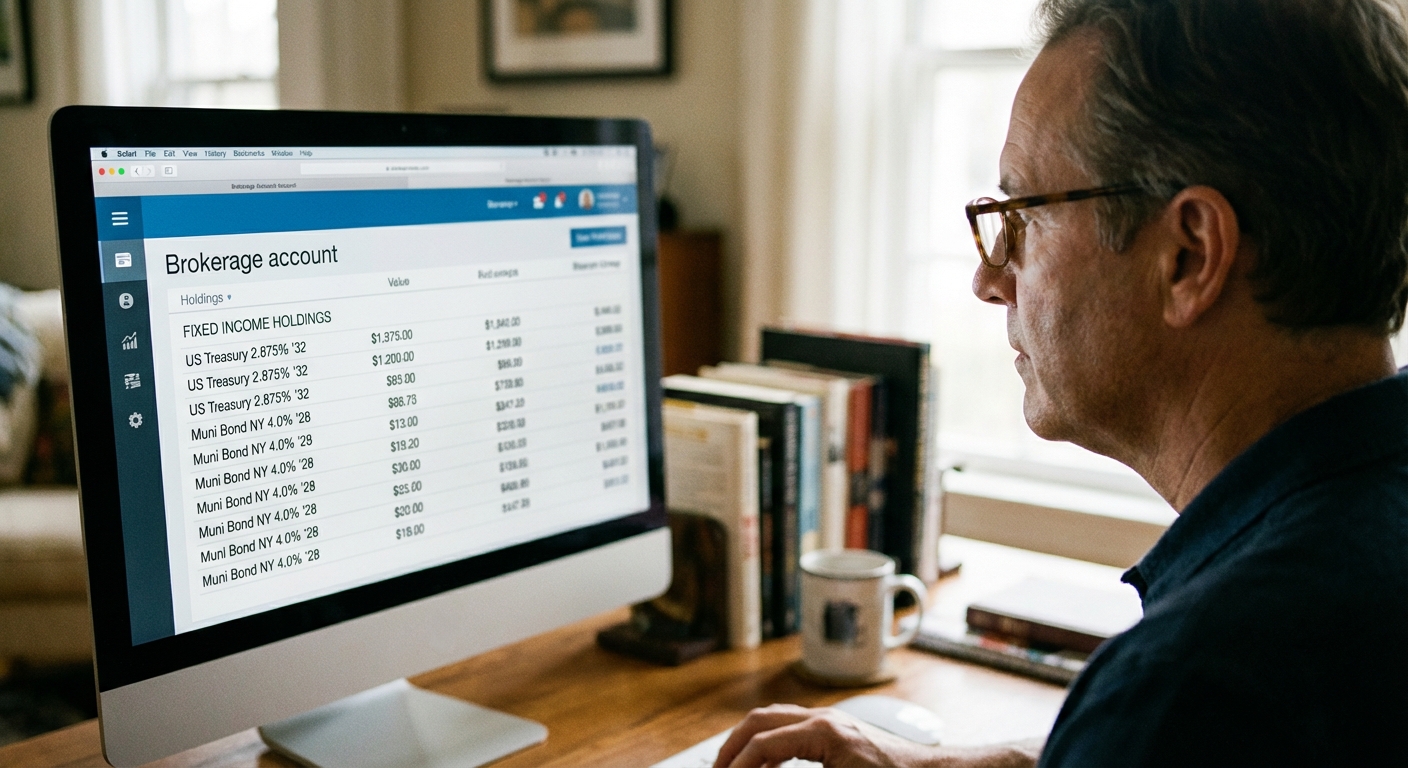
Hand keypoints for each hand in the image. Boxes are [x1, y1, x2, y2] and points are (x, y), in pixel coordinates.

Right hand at [712, 703, 937, 767]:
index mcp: (824, 733)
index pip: (762, 743)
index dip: (737, 766)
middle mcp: (826, 719)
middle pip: (761, 720)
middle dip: (733, 747)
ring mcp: (833, 721)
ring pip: (775, 719)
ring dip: (750, 741)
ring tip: (734, 766)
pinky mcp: (839, 732)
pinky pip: (792, 727)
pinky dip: (771, 743)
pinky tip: (766, 765)